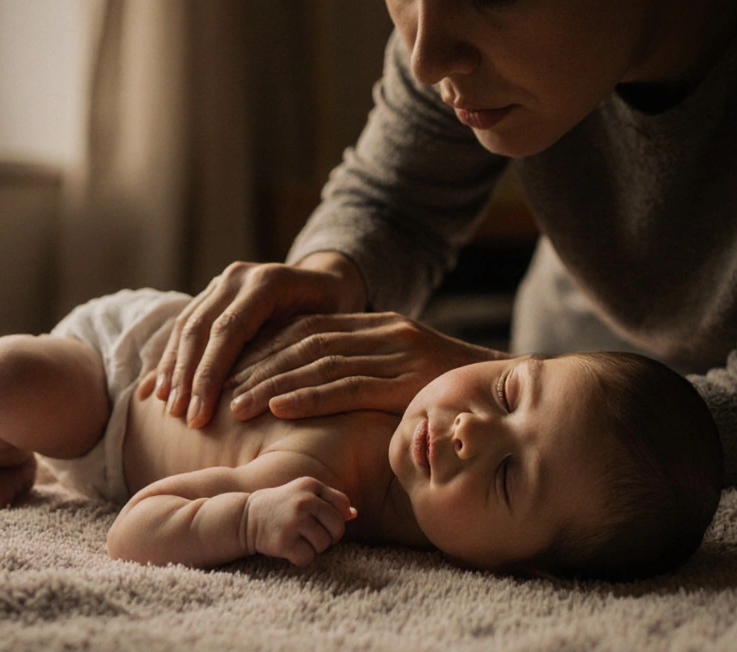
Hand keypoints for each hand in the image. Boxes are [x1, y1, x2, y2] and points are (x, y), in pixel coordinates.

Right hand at [154, 254, 365, 427]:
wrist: (328, 281)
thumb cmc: (335, 315)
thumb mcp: (327, 329)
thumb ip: (296, 351)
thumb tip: (266, 397)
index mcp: (267, 282)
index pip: (228, 331)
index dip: (209, 374)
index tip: (199, 414)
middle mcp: (238, 276)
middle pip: (200, 328)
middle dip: (186, 375)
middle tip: (178, 415)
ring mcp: (222, 282)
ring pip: (186, 326)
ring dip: (173, 367)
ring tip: (165, 404)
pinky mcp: (212, 293)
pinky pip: (185, 325)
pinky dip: (172, 356)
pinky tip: (158, 385)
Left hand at [226, 312, 507, 420]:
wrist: (518, 391)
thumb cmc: (456, 391)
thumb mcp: (404, 374)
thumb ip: (367, 373)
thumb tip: (318, 391)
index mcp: (379, 324)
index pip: (306, 331)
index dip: (264, 351)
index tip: (228, 373)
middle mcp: (384, 329)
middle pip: (303, 343)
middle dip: (256, 367)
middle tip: (218, 392)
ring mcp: (397, 350)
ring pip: (318, 363)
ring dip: (271, 386)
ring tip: (235, 406)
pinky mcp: (407, 377)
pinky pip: (348, 386)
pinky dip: (308, 397)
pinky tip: (277, 411)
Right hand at [244, 477, 355, 565]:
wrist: (245, 517)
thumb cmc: (280, 507)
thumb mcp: (303, 495)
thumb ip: (328, 502)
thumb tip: (354, 514)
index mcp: (311, 485)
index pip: (343, 506)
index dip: (336, 517)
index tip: (322, 521)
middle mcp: (304, 501)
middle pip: (338, 527)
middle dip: (329, 536)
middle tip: (312, 535)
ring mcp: (294, 521)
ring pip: (324, 545)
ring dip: (314, 548)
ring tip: (299, 539)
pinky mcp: (284, 541)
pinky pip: (309, 557)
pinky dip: (302, 558)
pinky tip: (290, 548)